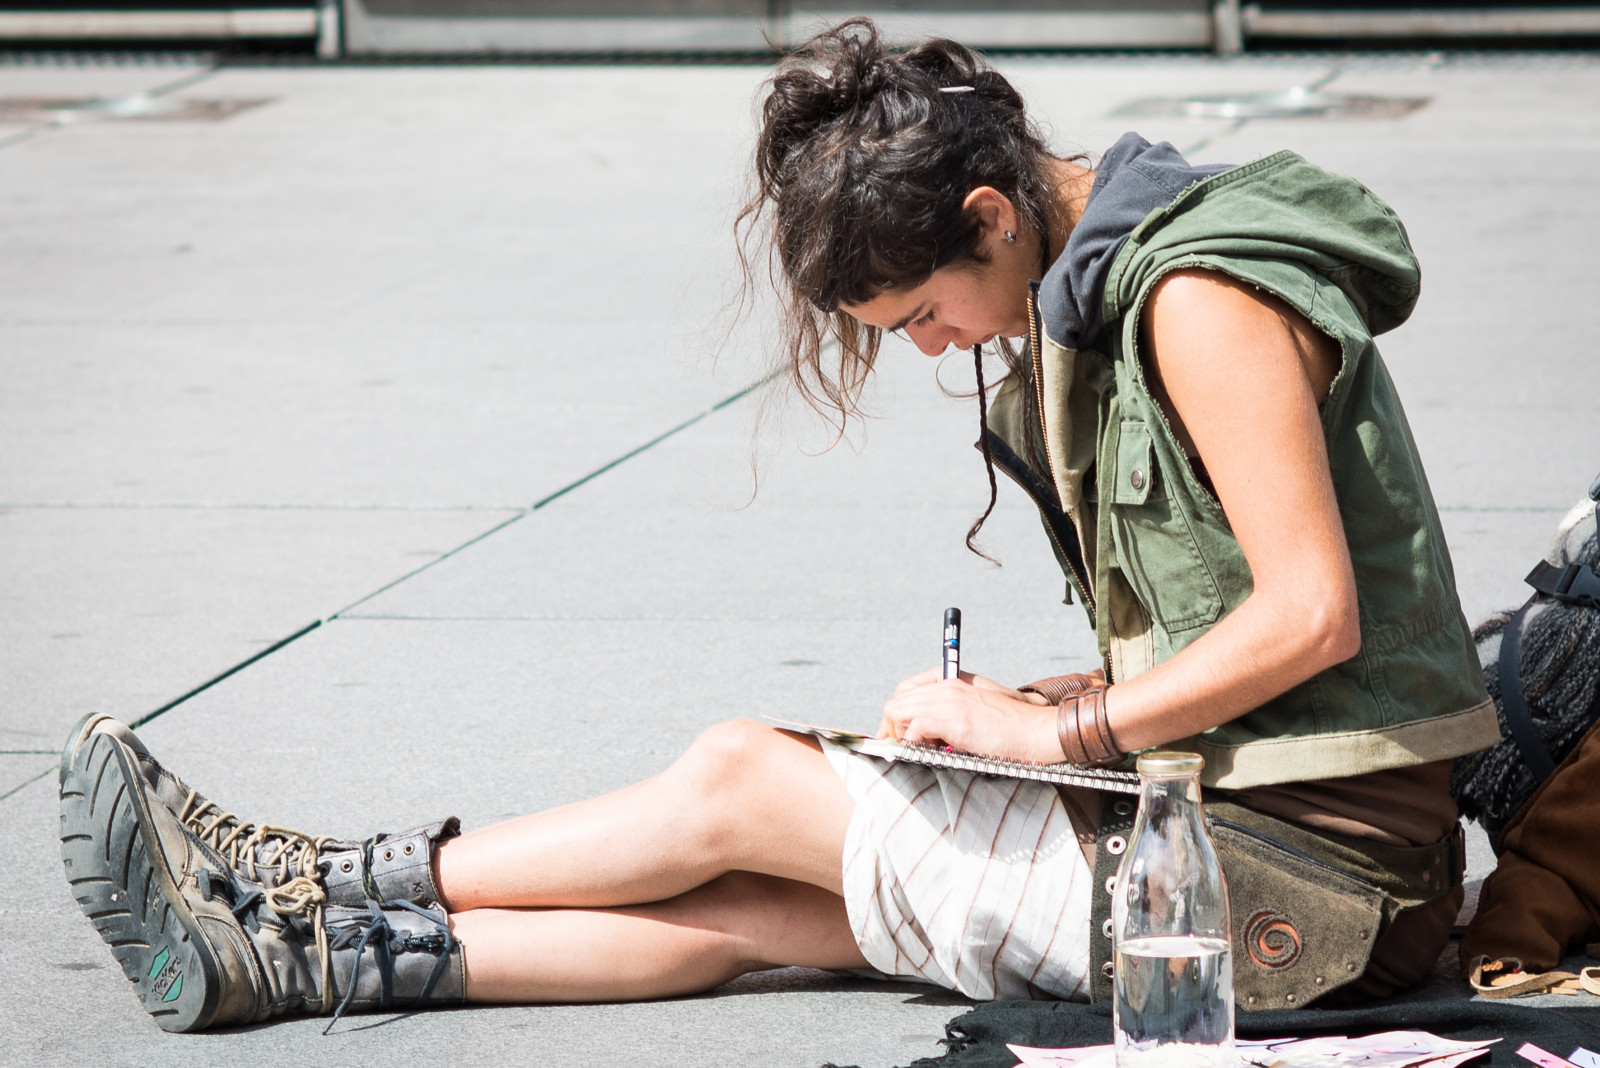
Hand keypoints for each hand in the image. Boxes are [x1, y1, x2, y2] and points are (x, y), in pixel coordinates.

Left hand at [877, 668, 1038, 737]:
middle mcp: (946, 686)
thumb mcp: (975, 708)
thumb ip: (949, 711)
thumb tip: (921, 732)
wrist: (1036, 730)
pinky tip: (931, 752)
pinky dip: (914, 743)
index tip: (902, 735)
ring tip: (924, 749)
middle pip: (897, 701)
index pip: (905, 691)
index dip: (899, 715)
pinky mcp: (955, 720)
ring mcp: (949, 701)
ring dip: (903, 734)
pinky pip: (914, 728)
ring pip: (899, 712)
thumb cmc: (1010, 726)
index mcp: (950, 680)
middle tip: (910, 747)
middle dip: (895, 727)